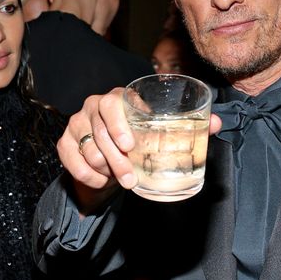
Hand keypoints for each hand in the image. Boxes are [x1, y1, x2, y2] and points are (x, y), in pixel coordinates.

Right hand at [58, 89, 221, 213]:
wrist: (111, 158)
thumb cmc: (140, 140)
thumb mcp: (162, 132)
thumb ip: (189, 126)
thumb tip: (216, 123)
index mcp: (117, 98)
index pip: (112, 102)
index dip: (119, 123)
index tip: (130, 146)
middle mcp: (93, 106)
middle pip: (100, 131)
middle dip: (116, 160)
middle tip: (130, 180)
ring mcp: (76, 124)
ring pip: (88, 149)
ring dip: (104, 169)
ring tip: (119, 178)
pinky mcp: (64, 143)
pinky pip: (72, 161)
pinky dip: (87, 175)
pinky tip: (101, 180)